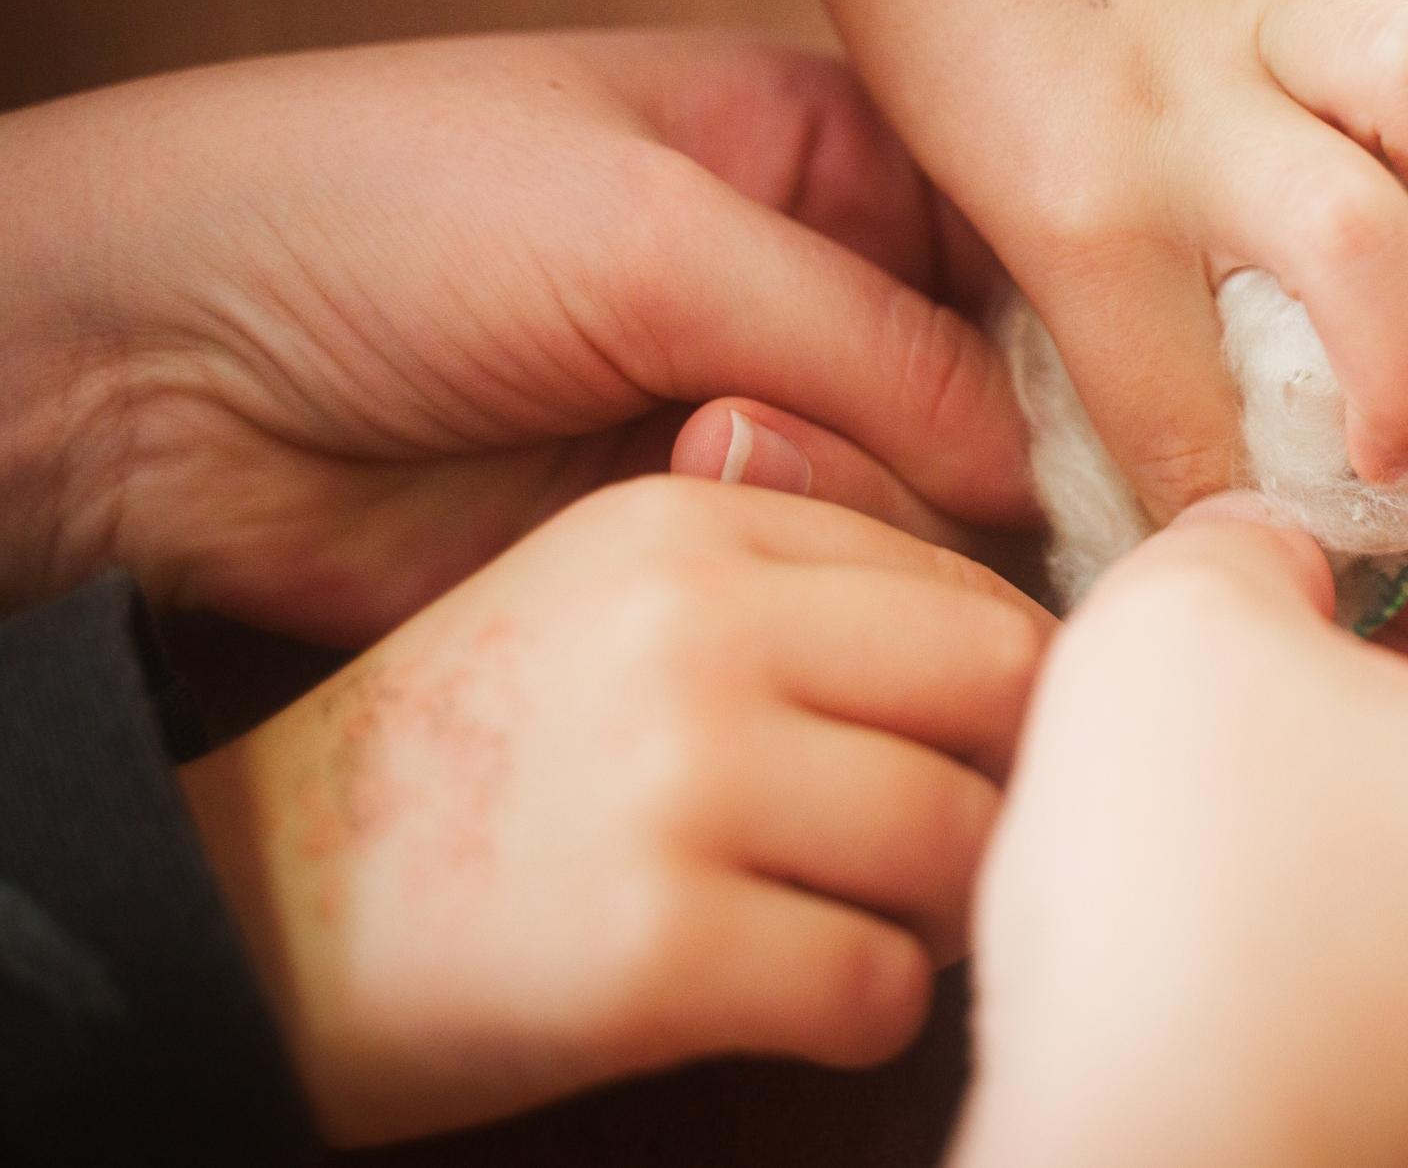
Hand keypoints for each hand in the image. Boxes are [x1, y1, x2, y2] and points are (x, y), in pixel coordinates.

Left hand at [0, 31, 1033, 641]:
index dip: (1089, 316)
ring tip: (695, 452)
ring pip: (918, 502)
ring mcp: (753, 415)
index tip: (1140, 398)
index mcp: (820, 146)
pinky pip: (820, 584)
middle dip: (950, 430)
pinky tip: (696, 529)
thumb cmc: (386, 215)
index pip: (1024, 233)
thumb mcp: (656, 234)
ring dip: (838, 500)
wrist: (148, 367)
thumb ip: (882, 347)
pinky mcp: (690, 542)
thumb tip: (1046, 474)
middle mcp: (810, 282)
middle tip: (838, 426)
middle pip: (996, 388)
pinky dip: (793, 577)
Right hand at [178, 475, 1048, 1145]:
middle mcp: (697, 630)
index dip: (1005, 693)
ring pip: (963, 846)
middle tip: (953, 845)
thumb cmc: (480, 759)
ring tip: (869, 924)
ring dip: (945, 915)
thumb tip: (1017, 640)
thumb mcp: (609, 591)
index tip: (972, 756)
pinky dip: (865, 1017)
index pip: (968, 589)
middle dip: (1010, 784)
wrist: (255, 905)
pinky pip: (875, 992)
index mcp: (695, 525)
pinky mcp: (654, 948)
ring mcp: (677, 784)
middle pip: (1005, 692)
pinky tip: (798, 1003)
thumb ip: (791, 574)